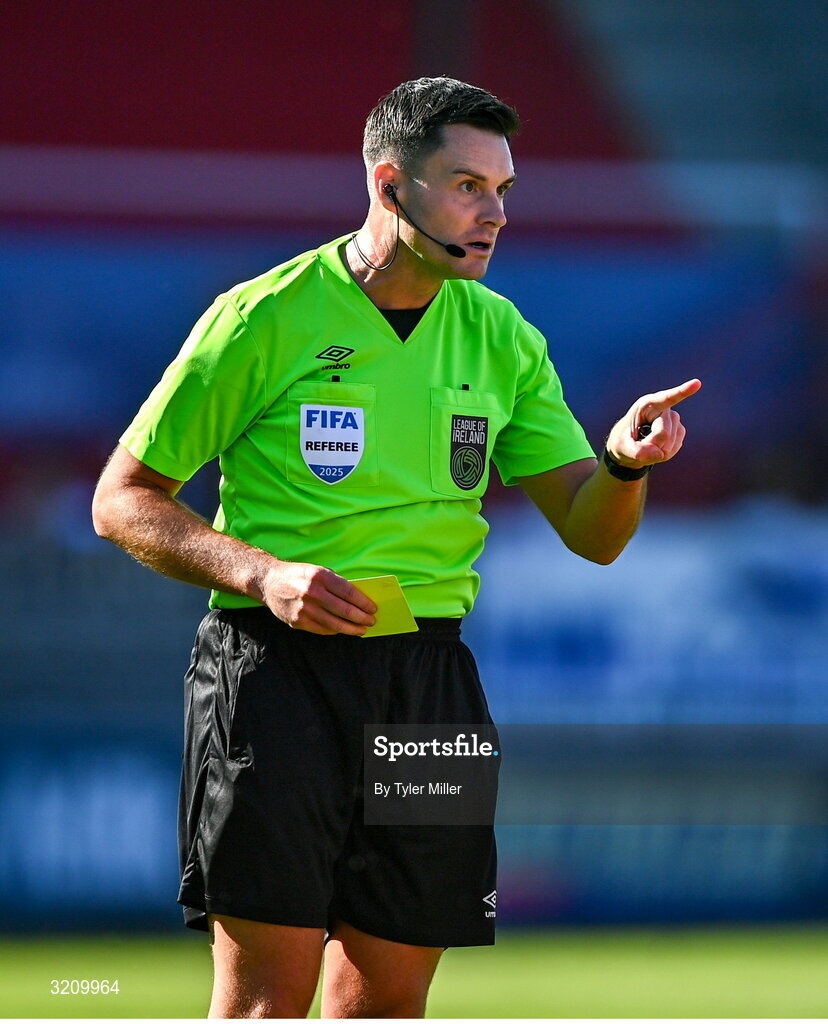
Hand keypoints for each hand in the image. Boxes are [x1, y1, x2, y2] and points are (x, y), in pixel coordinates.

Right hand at [262, 560, 376, 635]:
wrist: (269, 582)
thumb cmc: (299, 576)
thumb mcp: (317, 571)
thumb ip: (336, 584)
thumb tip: (359, 601)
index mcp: (320, 576)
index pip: (348, 592)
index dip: (364, 602)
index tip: (373, 608)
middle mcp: (312, 592)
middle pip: (344, 610)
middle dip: (361, 617)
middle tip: (371, 621)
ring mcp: (304, 609)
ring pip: (335, 624)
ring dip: (352, 628)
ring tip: (361, 630)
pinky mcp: (297, 622)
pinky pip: (322, 629)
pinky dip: (335, 631)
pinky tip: (343, 630)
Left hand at [606, 378, 701, 467]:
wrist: (630, 445)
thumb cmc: (623, 440)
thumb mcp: (621, 447)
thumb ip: (636, 452)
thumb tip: (659, 454)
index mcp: (647, 405)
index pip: (666, 398)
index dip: (682, 391)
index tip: (697, 383)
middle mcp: (664, 409)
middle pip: (663, 434)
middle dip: (651, 445)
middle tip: (639, 444)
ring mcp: (674, 419)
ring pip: (669, 443)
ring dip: (657, 450)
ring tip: (647, 443)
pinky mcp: (680, 431)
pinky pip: (674, 448)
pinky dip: (663, 454)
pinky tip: (656, 447)